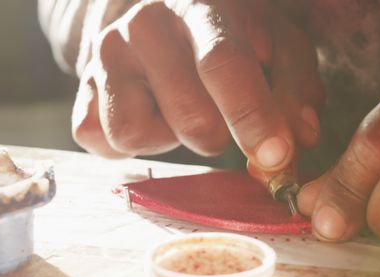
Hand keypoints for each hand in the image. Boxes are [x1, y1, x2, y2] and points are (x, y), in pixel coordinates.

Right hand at [72, 0, 322, 171]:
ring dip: (169, 138)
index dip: (253, 117)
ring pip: (134, 134)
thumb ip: (296, 89)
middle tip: (219, 117)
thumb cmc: (232, 35)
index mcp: (202, 6)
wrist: (163, 16)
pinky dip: (135, 144)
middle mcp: (146, 25)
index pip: (224, 63)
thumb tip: (299, 142)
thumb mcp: (279, 47)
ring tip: (179, 110)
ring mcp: (106, 55)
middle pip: (188, 117)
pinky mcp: (81, 90)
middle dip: (217, 136)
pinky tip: (151, 115)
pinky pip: (103, 142)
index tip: (276, 158)